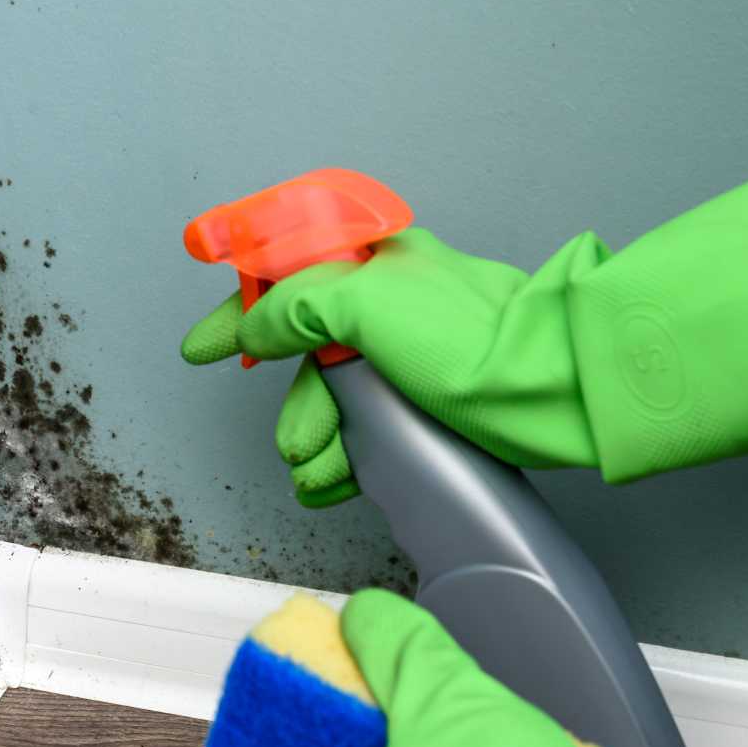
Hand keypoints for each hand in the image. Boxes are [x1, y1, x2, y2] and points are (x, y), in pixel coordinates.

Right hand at [181, 228, 605, 507]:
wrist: (546, 392)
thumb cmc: (469, 340)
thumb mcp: (364, 304)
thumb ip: (297, 307)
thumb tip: (255, 328)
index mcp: (373, 263)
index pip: (284, 278)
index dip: (238, 314)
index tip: (201, 350)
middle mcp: (388, 304)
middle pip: (308, 355)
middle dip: (299, 408)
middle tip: (299, 446)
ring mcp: (410, 354)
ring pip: (339, 399)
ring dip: (321, 442)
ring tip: (322, 475)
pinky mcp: (431, 400)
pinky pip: (371, 427)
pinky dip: (350, 458)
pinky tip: (341, 483)